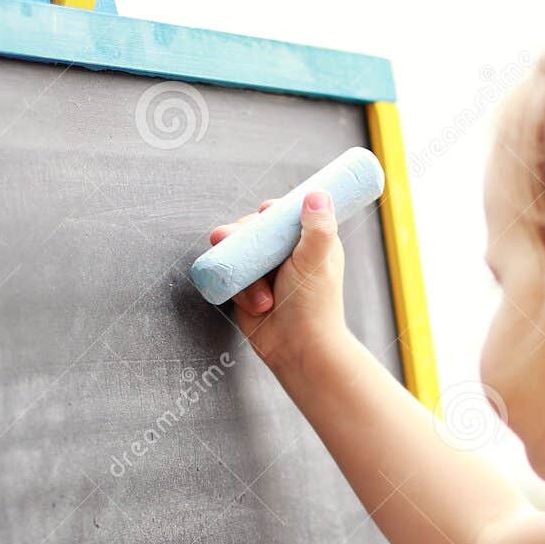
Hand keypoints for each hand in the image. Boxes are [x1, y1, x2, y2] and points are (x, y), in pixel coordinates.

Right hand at [207, 191, 346, 372]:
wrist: (297, 350)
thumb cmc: (313, 306)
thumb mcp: (316, 261)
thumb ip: (317, 228)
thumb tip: (317, 194)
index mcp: (310, 239)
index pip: (284, 213)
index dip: (270, 213)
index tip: (264, 215)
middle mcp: (287, 252)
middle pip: (254, 229)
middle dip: (242, 237)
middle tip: (227, 238)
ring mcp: (266, 271)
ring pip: (239, 252)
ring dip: (244, 270)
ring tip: (258, 290)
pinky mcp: (248, 289)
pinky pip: (233, 277)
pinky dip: (240, 289)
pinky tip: (256, 305)